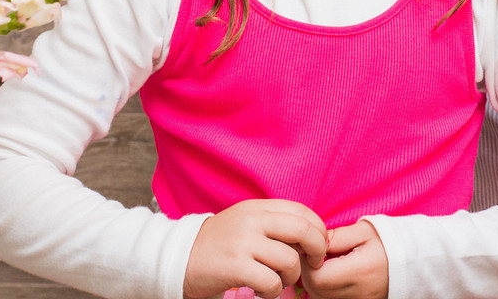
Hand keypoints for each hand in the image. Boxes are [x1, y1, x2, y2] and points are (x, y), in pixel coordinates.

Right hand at [184, 199, 327, 298]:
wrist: (178, 258)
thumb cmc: (219, 244)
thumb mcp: (246, 223)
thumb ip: (274, 224)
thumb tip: (312, 236)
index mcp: (257, 207)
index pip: (303, 212)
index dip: (319, 230)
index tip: (319, 247)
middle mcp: (252, 220)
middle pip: (303, 230)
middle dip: (317, 250)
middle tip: (314, 265)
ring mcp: (243, 242)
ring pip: (290, 261)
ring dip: (291, 278)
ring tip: (277, 281)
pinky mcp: (235, 266)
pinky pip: (271, 282)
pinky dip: (272, 292)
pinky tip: (261, 291)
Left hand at [301, 220, 387, 298]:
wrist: (412, 262)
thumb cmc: (387, 242)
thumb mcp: (363, 231)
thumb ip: (335, 236)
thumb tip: (312, 243)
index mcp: (359, 271)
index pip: (317, 277)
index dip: (308, 263)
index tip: (314, 249)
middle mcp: (357, 293)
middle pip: (315, 290)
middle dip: (309, 272)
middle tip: (317, 254)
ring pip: (320, 297)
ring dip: (316, 281)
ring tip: (327, 263)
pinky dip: (325, 289)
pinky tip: (334, 274)